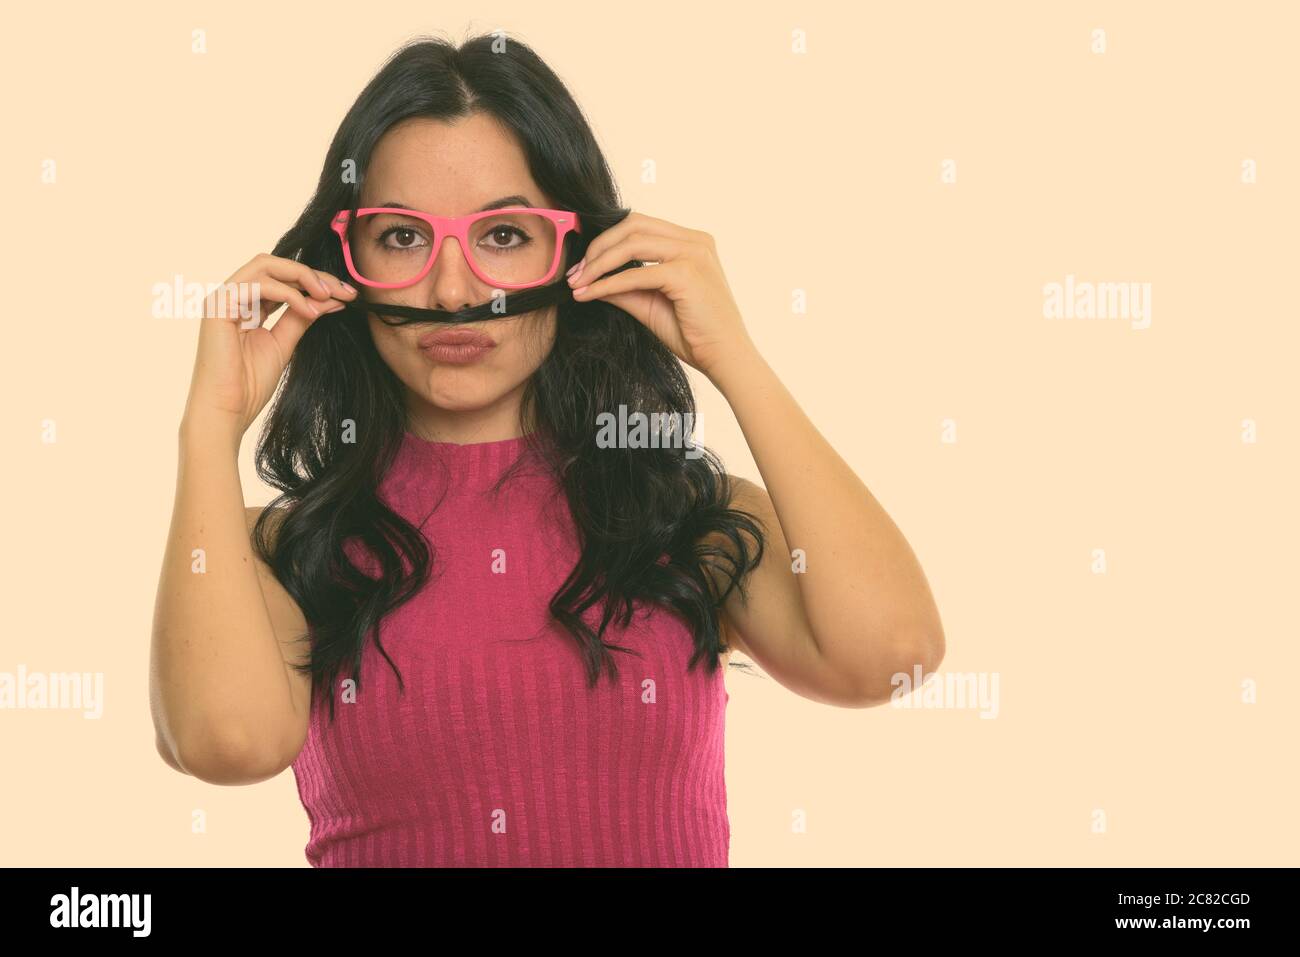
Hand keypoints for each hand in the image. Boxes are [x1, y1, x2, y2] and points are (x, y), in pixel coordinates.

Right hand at [183, 253, 357, 442]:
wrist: (227, 409)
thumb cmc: (250, 384)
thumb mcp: (285, 343)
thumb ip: (302, 317)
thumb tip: (332, 298)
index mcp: (246, 304)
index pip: (283, 278)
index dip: (316, 281)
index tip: (347, 293)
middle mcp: (232, 296)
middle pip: (275, 265)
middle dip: (313, 274)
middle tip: (343, 290)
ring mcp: (223, 298)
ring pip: (266, 265)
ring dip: (302, 277)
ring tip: (328, 296)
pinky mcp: (218, 306)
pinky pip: (259, 285)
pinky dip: (289, 294)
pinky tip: (309, 311)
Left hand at [566, 211, 755, 379]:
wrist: (725, 358)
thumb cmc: (695, 334)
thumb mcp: (651, 304)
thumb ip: (624, 287)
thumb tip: (589, 279)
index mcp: (692, 242)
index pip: (640, 225)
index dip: (607, 241)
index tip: (582, 266)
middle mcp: (695, 241)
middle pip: (633, 225)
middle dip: (598, 247)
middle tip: (575, 273)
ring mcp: (693, 254)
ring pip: (631, 244)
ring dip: (598, 263)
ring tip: (578, 283)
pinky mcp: (686, 274)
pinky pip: (636, 274)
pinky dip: (608, 284)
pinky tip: (590, 294)